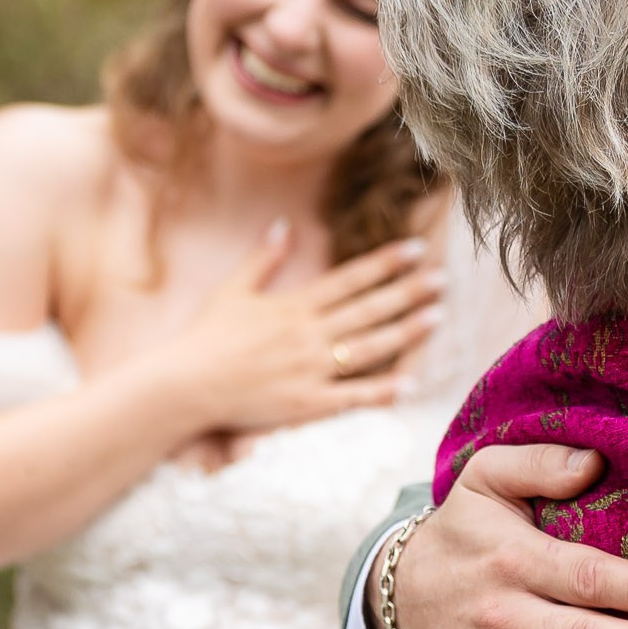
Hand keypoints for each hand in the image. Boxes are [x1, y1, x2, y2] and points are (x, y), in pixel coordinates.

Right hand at [165, 222, 444, 437]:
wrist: (184, 385)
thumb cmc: (205, 337)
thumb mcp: (232, 289)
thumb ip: (263, 259)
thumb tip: (283, 224)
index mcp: (294, 306)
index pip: (350, 279)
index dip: (385, 264)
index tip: (415, 250)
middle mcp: (308, 335)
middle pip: (369, 310)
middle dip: (409, 292)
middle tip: (443, 280)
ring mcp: (310, 370)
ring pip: (369, 348)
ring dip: (406, 332)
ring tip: (438, 318)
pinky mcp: (306, 404)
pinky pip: (352, 397)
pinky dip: (382, 392)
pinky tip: (410, 384)